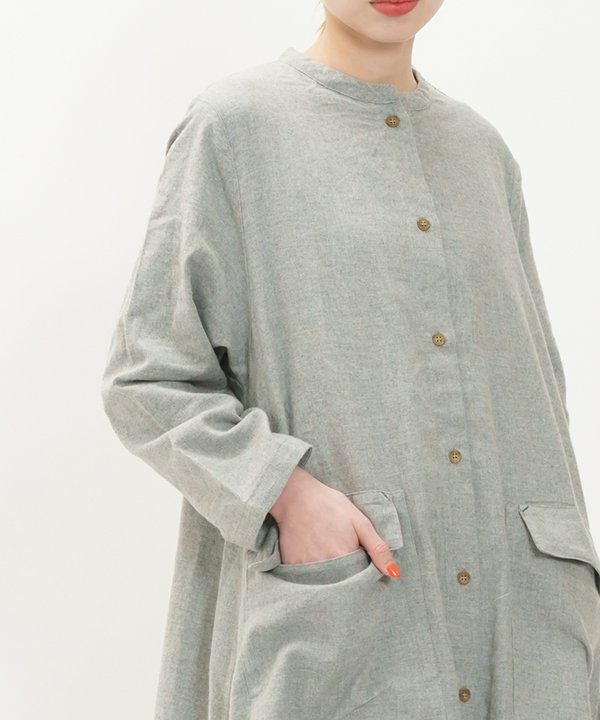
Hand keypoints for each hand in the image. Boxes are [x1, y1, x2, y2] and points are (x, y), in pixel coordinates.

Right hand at [269, 465, 400, 577]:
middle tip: (338, 549)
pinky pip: (306, 577)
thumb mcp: (360, 522)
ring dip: (328, 574)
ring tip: (325, 550)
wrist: (295, 495)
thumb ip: (378, 549)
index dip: (360, 570)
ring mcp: (307, 568)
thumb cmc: (330, 505)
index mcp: (345, 557)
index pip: (359, 578)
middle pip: (342, 582)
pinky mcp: (291, 566)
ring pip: (324, 581)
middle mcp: (326, 567)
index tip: (356, 557)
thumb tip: (394, 574)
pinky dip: (310, 570)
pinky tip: (311, 551)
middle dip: (345, 574)